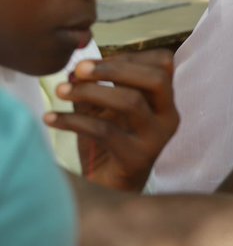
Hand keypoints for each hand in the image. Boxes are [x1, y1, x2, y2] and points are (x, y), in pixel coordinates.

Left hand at [45, 49, 178, 191]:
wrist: (109, 189)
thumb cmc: (108, 145)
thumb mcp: (103, 109)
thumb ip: (93, 87)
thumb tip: (74, 69)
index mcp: (164, 101)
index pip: (163, 63)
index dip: (127, 57)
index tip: (92, 64)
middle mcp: (168, 117)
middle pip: (156, 78)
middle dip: (114, 67)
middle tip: (79, 69)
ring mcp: (156, 138)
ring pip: (131, 101)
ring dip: (90, 91)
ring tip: (60, 91)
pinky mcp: (138, 158)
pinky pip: (105, 131)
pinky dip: (73, 121)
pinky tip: (51, 118)